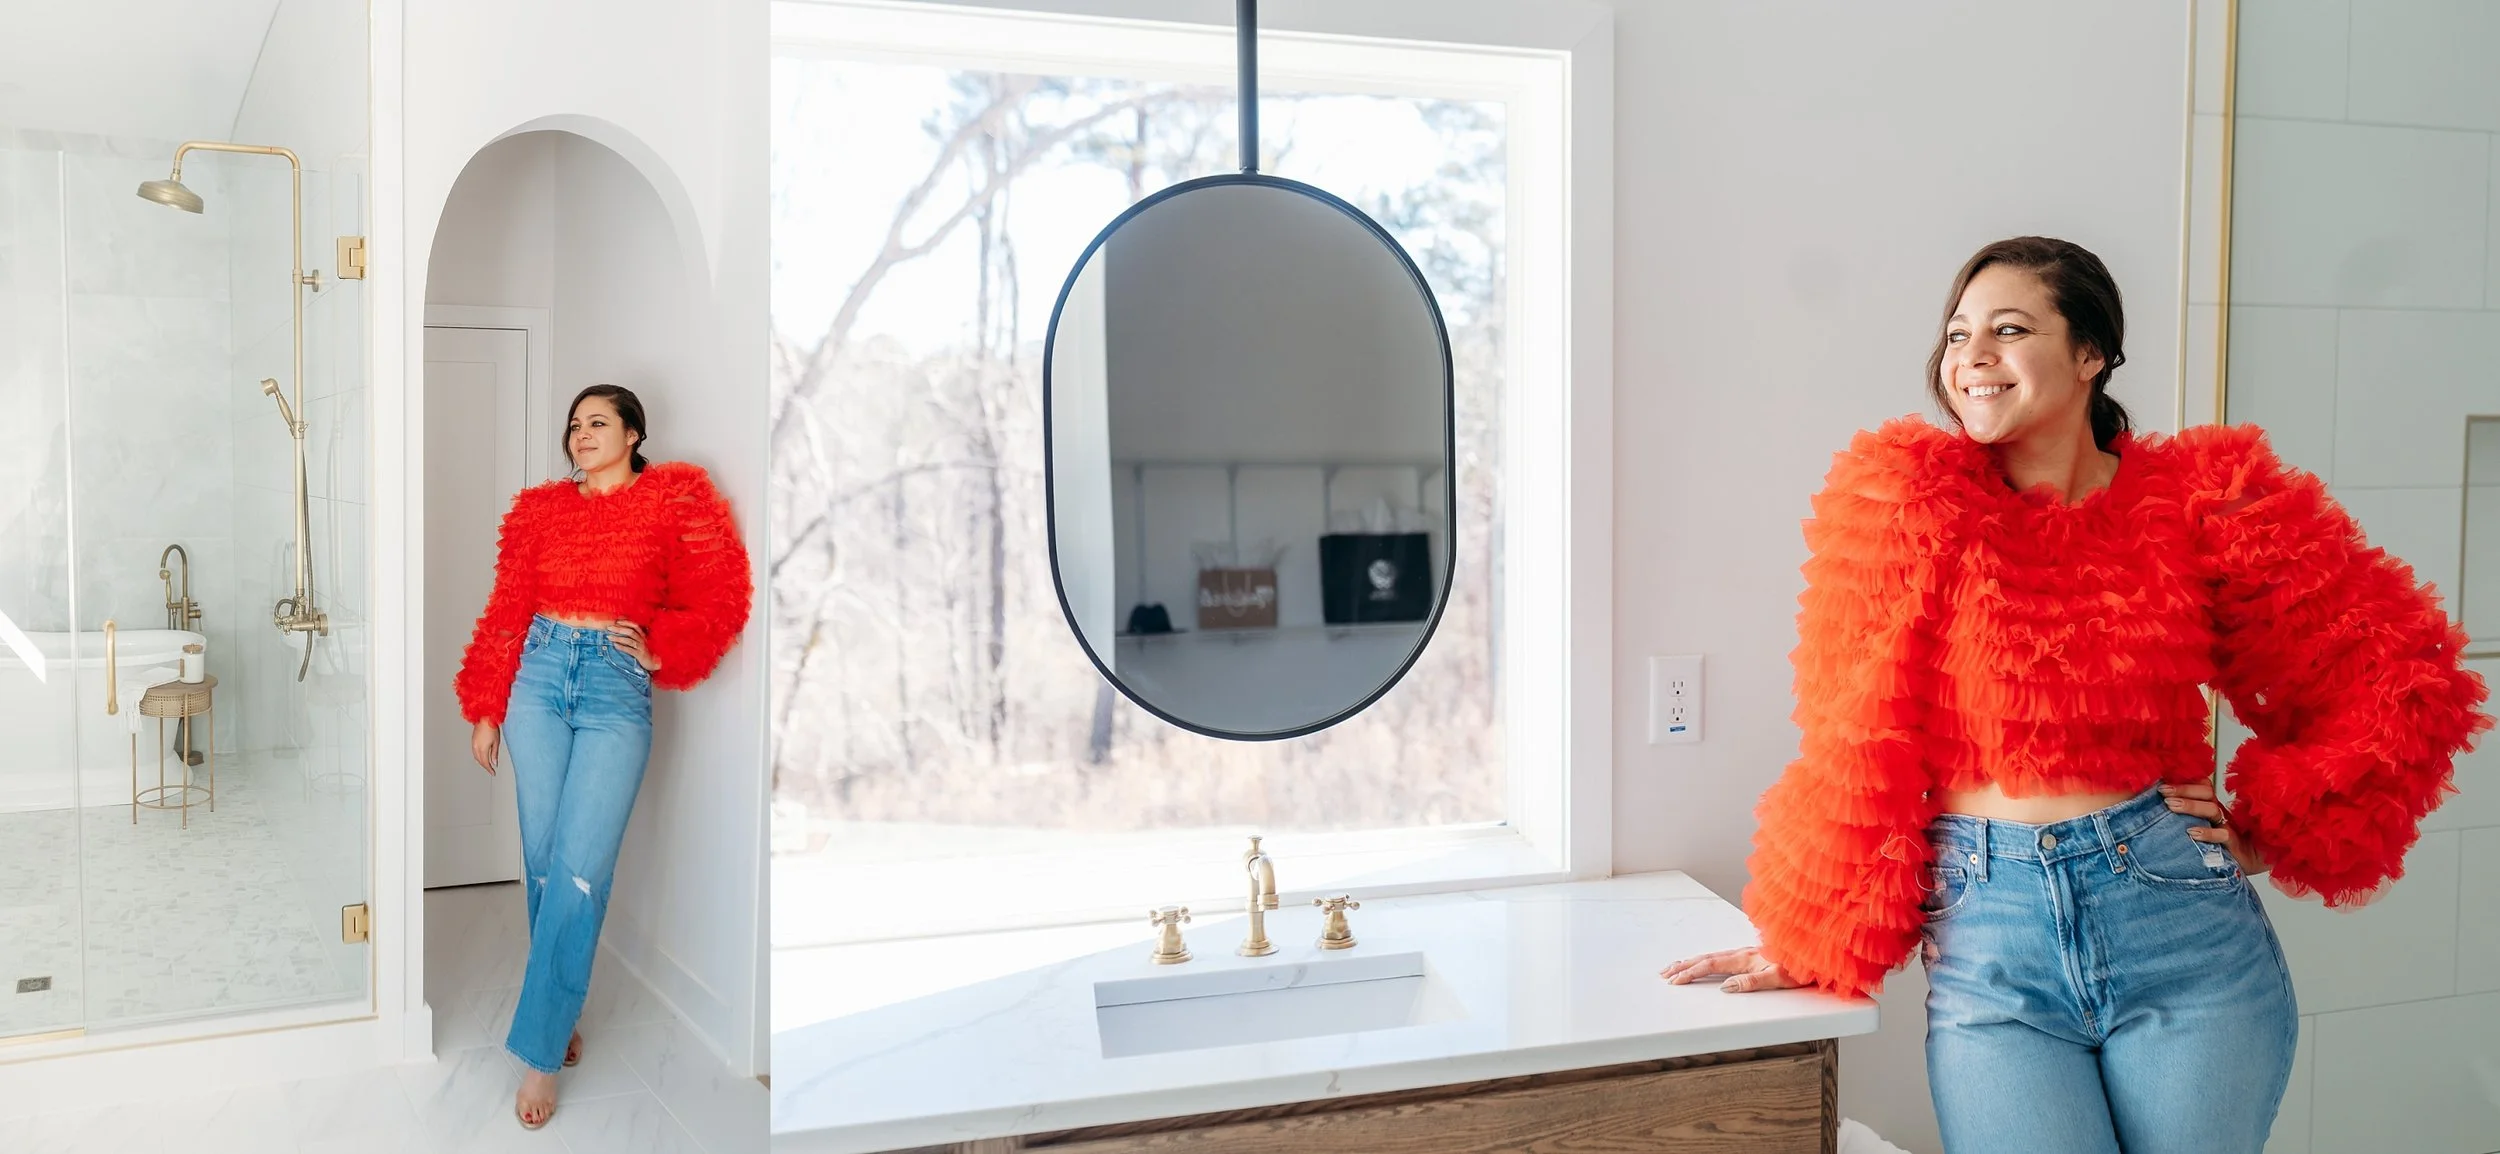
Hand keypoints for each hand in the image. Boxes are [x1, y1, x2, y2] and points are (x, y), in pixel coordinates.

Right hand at [472, 720, 499, 774]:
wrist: (485, 718)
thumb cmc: (491, 728)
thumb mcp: (496, 742)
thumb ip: (494, 754)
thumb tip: (495, 763)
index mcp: (482, 749)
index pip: (485, 763)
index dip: (489, 769)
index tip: (493, 773)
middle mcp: (476, 748)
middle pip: (480, 761)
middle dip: (485, 766)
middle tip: (491, 769)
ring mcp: (473, 744)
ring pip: (476, 757)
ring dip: (481, 762)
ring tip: (487, 764)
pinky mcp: (473, 741)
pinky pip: (475, 752)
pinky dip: (478, 756)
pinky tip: (482, 756)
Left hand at [610, 620, 659, 672]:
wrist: (652, 661)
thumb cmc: (643, 650)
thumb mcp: (640, 641)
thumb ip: (633, 635)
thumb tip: (622, 627)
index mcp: (642, 635)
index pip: (635, 626)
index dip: (626, 622)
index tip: (616, 621)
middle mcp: (642, 640)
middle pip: (630, 632)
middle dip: (619, 629)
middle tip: (609, 628)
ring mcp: (641, 647)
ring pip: (629, 641)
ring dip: (618, 638)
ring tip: (609, 637)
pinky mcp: (639, 655)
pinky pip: (630, 650)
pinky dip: (622, 647)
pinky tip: (615, 645)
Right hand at [1659, 948, 1804, 992]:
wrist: (1816, 952)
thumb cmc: (1800, 968)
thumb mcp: (1778, 978)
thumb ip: (1751, 981)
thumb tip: (1724, 986)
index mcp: (1745, 959)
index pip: (1711, 965)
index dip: (1691, 972)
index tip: (1674, 980)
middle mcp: (1743, 954)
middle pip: (1706, 958)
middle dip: (1683, 965)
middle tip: (1664, 973)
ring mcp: (1746, 954)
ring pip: (1712, 956)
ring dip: (1692, 961)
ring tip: (1676, 966)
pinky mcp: (1751, 956)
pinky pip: (1721, 956)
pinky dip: (1705, 959)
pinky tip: (1703, 961)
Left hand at [2161, 781, 2267, 875]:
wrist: (2253, 863)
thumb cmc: (2223, 847)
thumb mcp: (2202, 829)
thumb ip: (2187, 818)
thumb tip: (2160, 808)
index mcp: (2213, 807)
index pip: (2201, 786)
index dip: (2184, 782)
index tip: (2163, 783)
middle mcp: (2220, 814)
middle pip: (2206, 792)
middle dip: (2183, 790)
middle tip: (2164, 792)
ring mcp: (2229, 827)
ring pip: (2212, 809)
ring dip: (2190, 806)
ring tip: (2171, 806)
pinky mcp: (2235, 844)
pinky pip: (2223, 835)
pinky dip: (2207, 833)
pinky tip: (2192, 833)